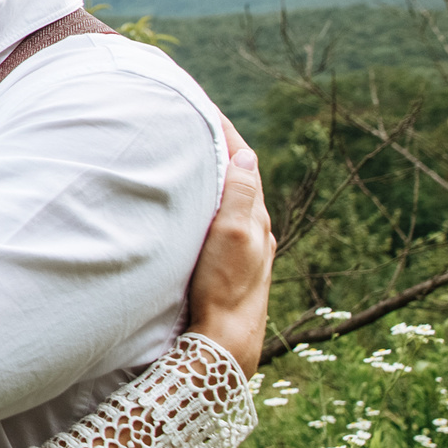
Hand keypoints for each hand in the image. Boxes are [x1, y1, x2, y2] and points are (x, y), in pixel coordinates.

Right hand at [187, 123, 275, 374]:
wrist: (225, 342)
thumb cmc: (224, 289)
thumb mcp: (232, 236)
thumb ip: (239, 195)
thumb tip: (246, 155)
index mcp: (255, 218)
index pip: (242, 161)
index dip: (223, 132)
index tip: (202, 106)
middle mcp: (254, 230)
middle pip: (238, 175)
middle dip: (218, 147)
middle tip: (192, 121)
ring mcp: (243, 248)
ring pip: (232, 198)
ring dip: (214, 174)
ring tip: (192, 154)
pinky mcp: (230, 263)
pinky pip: (223, 219)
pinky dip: (210, 199)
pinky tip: (197, 206)